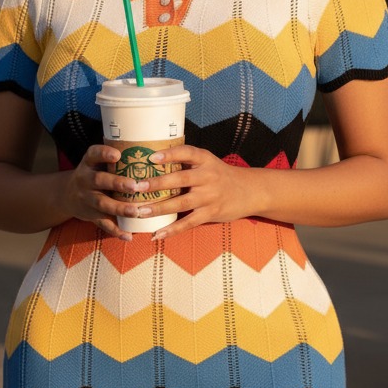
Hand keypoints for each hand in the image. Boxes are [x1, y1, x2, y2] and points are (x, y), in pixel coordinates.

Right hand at [61, 143, 150, 240]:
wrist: (68, 195)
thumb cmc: (95, 174)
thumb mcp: (97, 162)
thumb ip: (118, 159)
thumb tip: (157, 152)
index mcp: (89, 163)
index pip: (93, 154)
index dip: (104, 154)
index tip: (118, 154)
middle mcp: (85, 179)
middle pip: (99, 180)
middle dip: (117, 183)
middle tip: (135, 186)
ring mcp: (86, 198)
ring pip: (102, 204)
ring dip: (119, 208)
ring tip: (135, 212)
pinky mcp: (90, 215)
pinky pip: (103, 224)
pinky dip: (116, 230)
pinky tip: (128, 235)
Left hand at [133, 145, 250, 239]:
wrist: (250, 191)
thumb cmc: (221, 176)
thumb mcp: (208, 162)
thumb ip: (186, 162)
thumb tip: (152, 160)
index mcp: (205, 160)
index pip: (187, 153)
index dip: (170, 154)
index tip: (151, 157)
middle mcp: (207, 177)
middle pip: (180, 179)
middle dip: (157, 184)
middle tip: (137, 187)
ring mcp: (209, 197)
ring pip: (181, 203)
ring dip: (159, 208)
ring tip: (140, 211)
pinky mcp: (210, 213)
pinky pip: (188, 223)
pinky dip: (172, 230)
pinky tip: (156, 234)